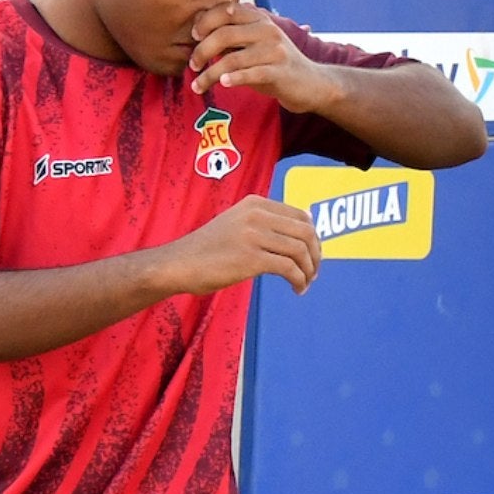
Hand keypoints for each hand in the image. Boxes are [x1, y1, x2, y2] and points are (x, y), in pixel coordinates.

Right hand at [161, 195, 322, 296]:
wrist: (177, 264)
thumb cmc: (205, 249)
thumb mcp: (235, 224)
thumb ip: (263, 223)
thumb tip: (301, 234)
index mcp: (254, 203)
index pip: (301, 215)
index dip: (313, 237)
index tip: (312, 254)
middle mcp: (256, 215)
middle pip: (306, 232)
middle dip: (316, 254)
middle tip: (313, 271)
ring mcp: (253, 235)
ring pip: (300, 251)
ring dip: (309, 270)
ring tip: (305, 283)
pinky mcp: (251, 258)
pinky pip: (290, 269)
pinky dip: (299, 281)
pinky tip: (296, 289)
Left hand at [188, 3, 341, 111]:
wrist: (310, 83)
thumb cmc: (272, 63)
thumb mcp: (252, 44)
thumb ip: (229, 36)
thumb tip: (196, 27)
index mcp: (259, 19)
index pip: (226, 10)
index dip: (205, 21)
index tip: (192, 36)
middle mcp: (267, 30)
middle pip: (225, 34)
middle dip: (202, 51)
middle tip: (192, 65)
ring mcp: (275, 50)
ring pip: (233, 59)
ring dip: (209, 74)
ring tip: (197, 85)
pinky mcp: (280, 71)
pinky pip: (252, 73)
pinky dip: (234, 78)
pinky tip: (222, 83)